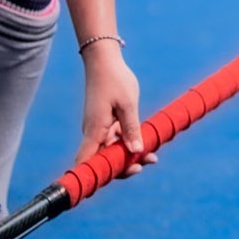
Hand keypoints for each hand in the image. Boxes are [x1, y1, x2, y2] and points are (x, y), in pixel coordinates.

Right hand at [75, 45, 155, 174]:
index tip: (115, 177)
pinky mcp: (104, 124)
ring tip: (152, 157)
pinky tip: (144, 144)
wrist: (104, 61)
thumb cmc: (115, 80)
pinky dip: (127, 144)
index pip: (86, 162)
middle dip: (123, 166)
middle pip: (103, 160)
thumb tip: (136, 152)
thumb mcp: (128, 104)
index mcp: (94, 131)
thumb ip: (132, 129)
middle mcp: (93, 133)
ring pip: (111, 151)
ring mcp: (98, 129)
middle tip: (146, 163)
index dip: (96, 175)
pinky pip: (114, 140)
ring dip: (128, 156)